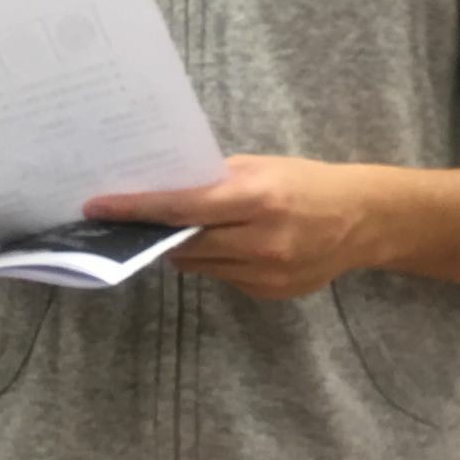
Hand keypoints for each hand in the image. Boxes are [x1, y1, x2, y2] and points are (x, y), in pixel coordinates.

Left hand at [83, 155, 381, 299]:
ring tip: (170, 229)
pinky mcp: (272, 293)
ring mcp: (269, 273)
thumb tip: (159, 188)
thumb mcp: (257, 166)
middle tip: (122, 219)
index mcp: (256, 198)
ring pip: (199, 265)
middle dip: (152, 231)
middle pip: (185, 242)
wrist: (362, 220)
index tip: (98, 207)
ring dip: (181, 247)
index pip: (181, 207)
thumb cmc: (302, 182)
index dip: (136, 208)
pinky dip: (212, 261)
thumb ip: (211, 181)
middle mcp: (262, 240)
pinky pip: (223, 278)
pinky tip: (220, 245)